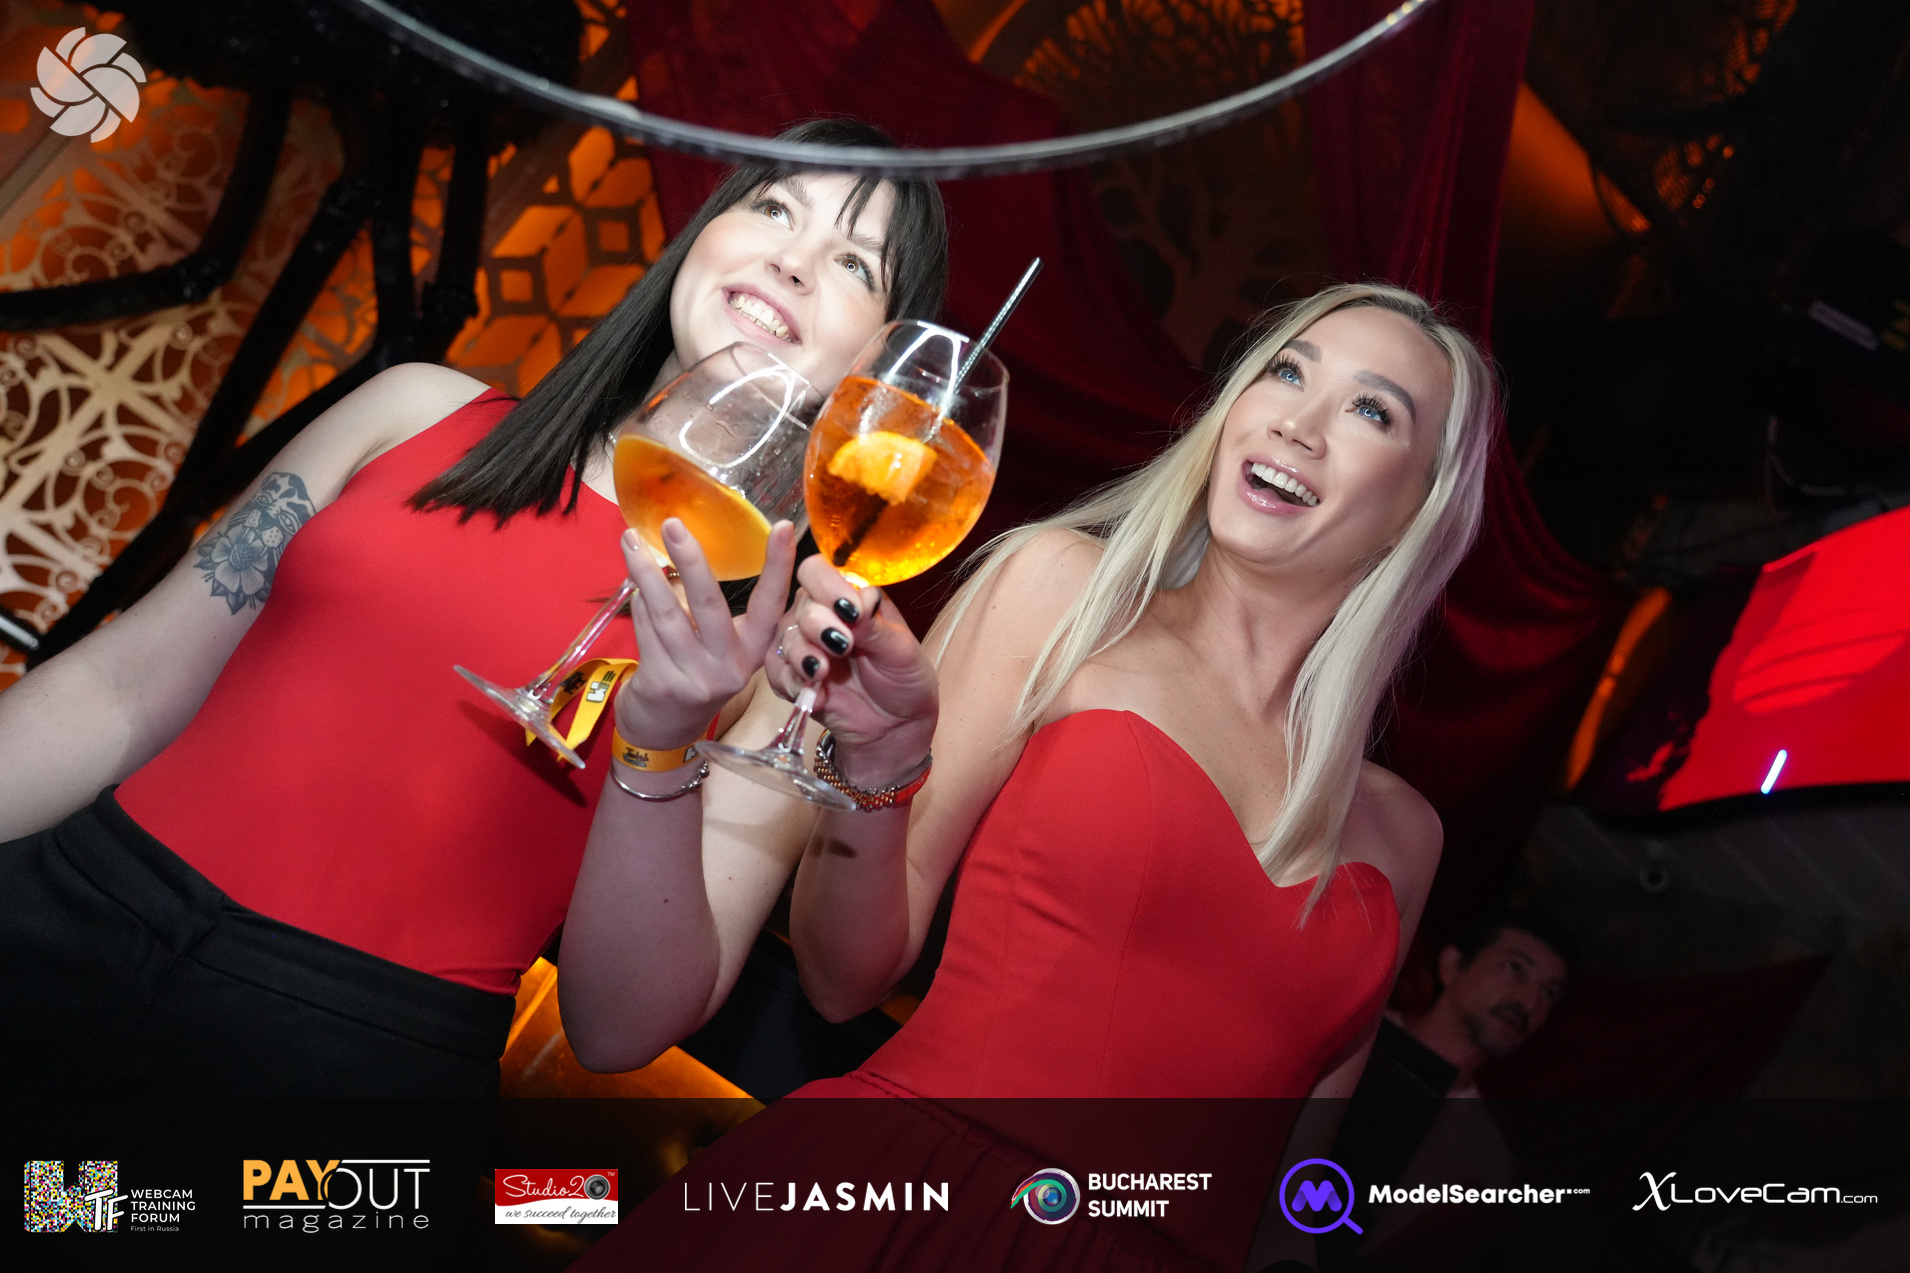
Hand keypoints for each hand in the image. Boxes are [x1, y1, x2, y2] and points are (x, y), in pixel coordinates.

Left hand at [613, 518, 797, 748]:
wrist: (665, 729)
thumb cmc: (695, 674)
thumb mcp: (719, 647)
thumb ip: (712, 610)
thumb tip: (687, 549)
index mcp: (752, 651)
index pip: (770, 604)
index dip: (778, 565)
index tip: (783, 526)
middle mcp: (730, 667)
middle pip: (709, 604)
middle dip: (690, 559)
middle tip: (673, 524)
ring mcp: (695, 678)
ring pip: (667, 613)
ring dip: (645, 573)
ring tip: (632, 540)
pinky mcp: (662, 683)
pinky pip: (646, 629)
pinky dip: (638, 602)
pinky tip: (634, 584)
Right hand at [766, 555, 937, 787]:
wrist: (896, 728)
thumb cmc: (904, 679)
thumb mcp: (901, 649)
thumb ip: (875, 624)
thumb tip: (857, 600)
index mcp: (847, 596)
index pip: (817, 571)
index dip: (827, 586)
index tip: (849, 611)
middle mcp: (819, 615)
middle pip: (800, 604)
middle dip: (818, 623)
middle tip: (843, 645)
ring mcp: (803, 646)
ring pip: (785, 638)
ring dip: (803, 654)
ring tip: (823, 672)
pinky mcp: (791, 678)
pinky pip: (776, 674)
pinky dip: (795, 684)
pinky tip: (816, 695)